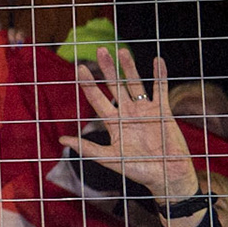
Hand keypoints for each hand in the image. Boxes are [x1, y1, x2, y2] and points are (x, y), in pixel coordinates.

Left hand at [58, 48, 199, 206]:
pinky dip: (160, 75)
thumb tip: (62, 140)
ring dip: (129, 68)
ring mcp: (145, 110)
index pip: (97, 98)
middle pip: (114, 86)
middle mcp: (127, 113)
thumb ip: (87, 148)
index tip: (80, 68)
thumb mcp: (109, 158)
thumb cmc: (137, 169)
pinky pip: (161, 89)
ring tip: (122, 51)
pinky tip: (157, 61)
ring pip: (135, 84)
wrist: (166, 176)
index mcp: (113, 123)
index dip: (88, 84)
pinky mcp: (163, 111)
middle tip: (100, 50)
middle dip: (107, 69)